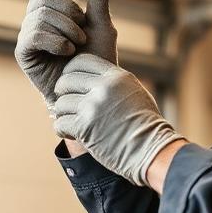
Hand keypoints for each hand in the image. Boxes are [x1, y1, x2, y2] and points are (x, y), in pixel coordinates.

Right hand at [15, 0, 117, 108]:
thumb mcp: (102, 29)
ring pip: (41, 16)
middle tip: (83, 31)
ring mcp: (28, 36)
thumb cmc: (95, 61)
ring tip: (78, 44)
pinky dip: (55, 41)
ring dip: (66, 29)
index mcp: (53, 11)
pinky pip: (34, 35)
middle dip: (69, 11)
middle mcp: (37, 20)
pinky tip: (67, 51)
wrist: (88, 90)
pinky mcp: (23, 53)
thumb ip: (99, 4)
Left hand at [53, 54, 183, 185]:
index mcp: (116, 77)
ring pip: (61, 103)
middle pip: (67, 80)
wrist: (151, 150)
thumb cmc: (146, 125)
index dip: (71, 71)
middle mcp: (103, 88)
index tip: (71, 83)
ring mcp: (93, 108)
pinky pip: (60, 123)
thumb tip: (96, 77)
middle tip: (67, 104)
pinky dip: (62, 130)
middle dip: (63, 92)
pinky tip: (71, 133)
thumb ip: (114, 82)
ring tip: (71, 121)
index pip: (81, 61)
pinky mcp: (85, 128)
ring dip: (63, 113)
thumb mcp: (134, 92)